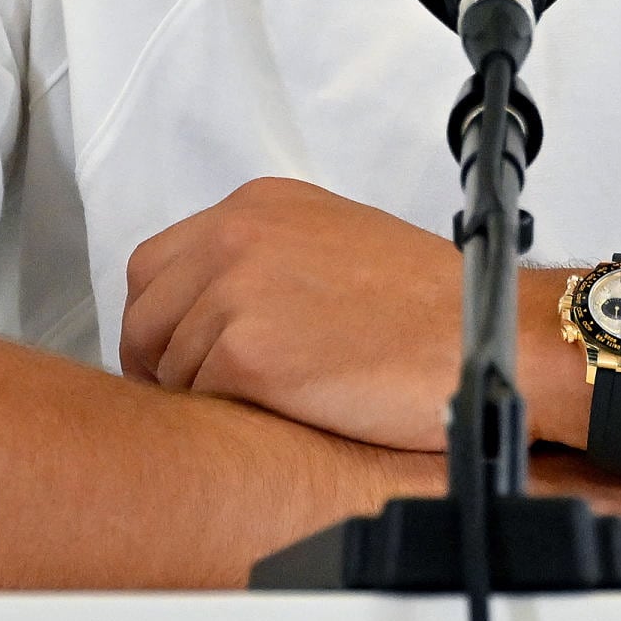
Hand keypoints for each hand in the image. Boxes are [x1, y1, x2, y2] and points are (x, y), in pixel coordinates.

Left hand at [122, 178, 465, 451]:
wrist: (477, 334)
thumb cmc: (427, 302)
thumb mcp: (334, 238)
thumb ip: (268, 254)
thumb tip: (217, 302)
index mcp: (257, 205)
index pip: (157, 264)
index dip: (160, 317)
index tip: (176, 351)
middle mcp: (236, 237)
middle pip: (143, 312)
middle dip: (159, 358)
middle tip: (193, 394)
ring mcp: (236, 293)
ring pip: (168, 362)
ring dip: (200, 392)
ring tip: (259, 404)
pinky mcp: (246, 354)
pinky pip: (198, 398)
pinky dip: (227, 415)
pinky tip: (274, 415)